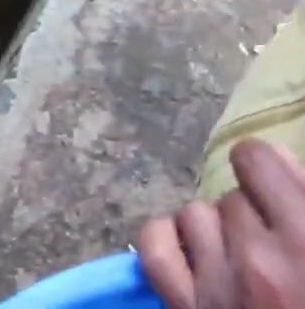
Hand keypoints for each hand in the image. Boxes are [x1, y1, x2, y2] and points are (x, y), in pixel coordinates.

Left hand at [138, 140, 304, 308]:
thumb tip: (286, 172)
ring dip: (216, 228)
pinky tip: (192, 249)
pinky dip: (169, 240)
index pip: (257, 158)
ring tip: (242, 254)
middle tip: (278, 246)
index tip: (282, 190)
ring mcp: (219, 283)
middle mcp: (260, 253)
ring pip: (194, 215)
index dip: (269, 169)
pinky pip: (155, 248)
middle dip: (254, 214)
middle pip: (232, 197)